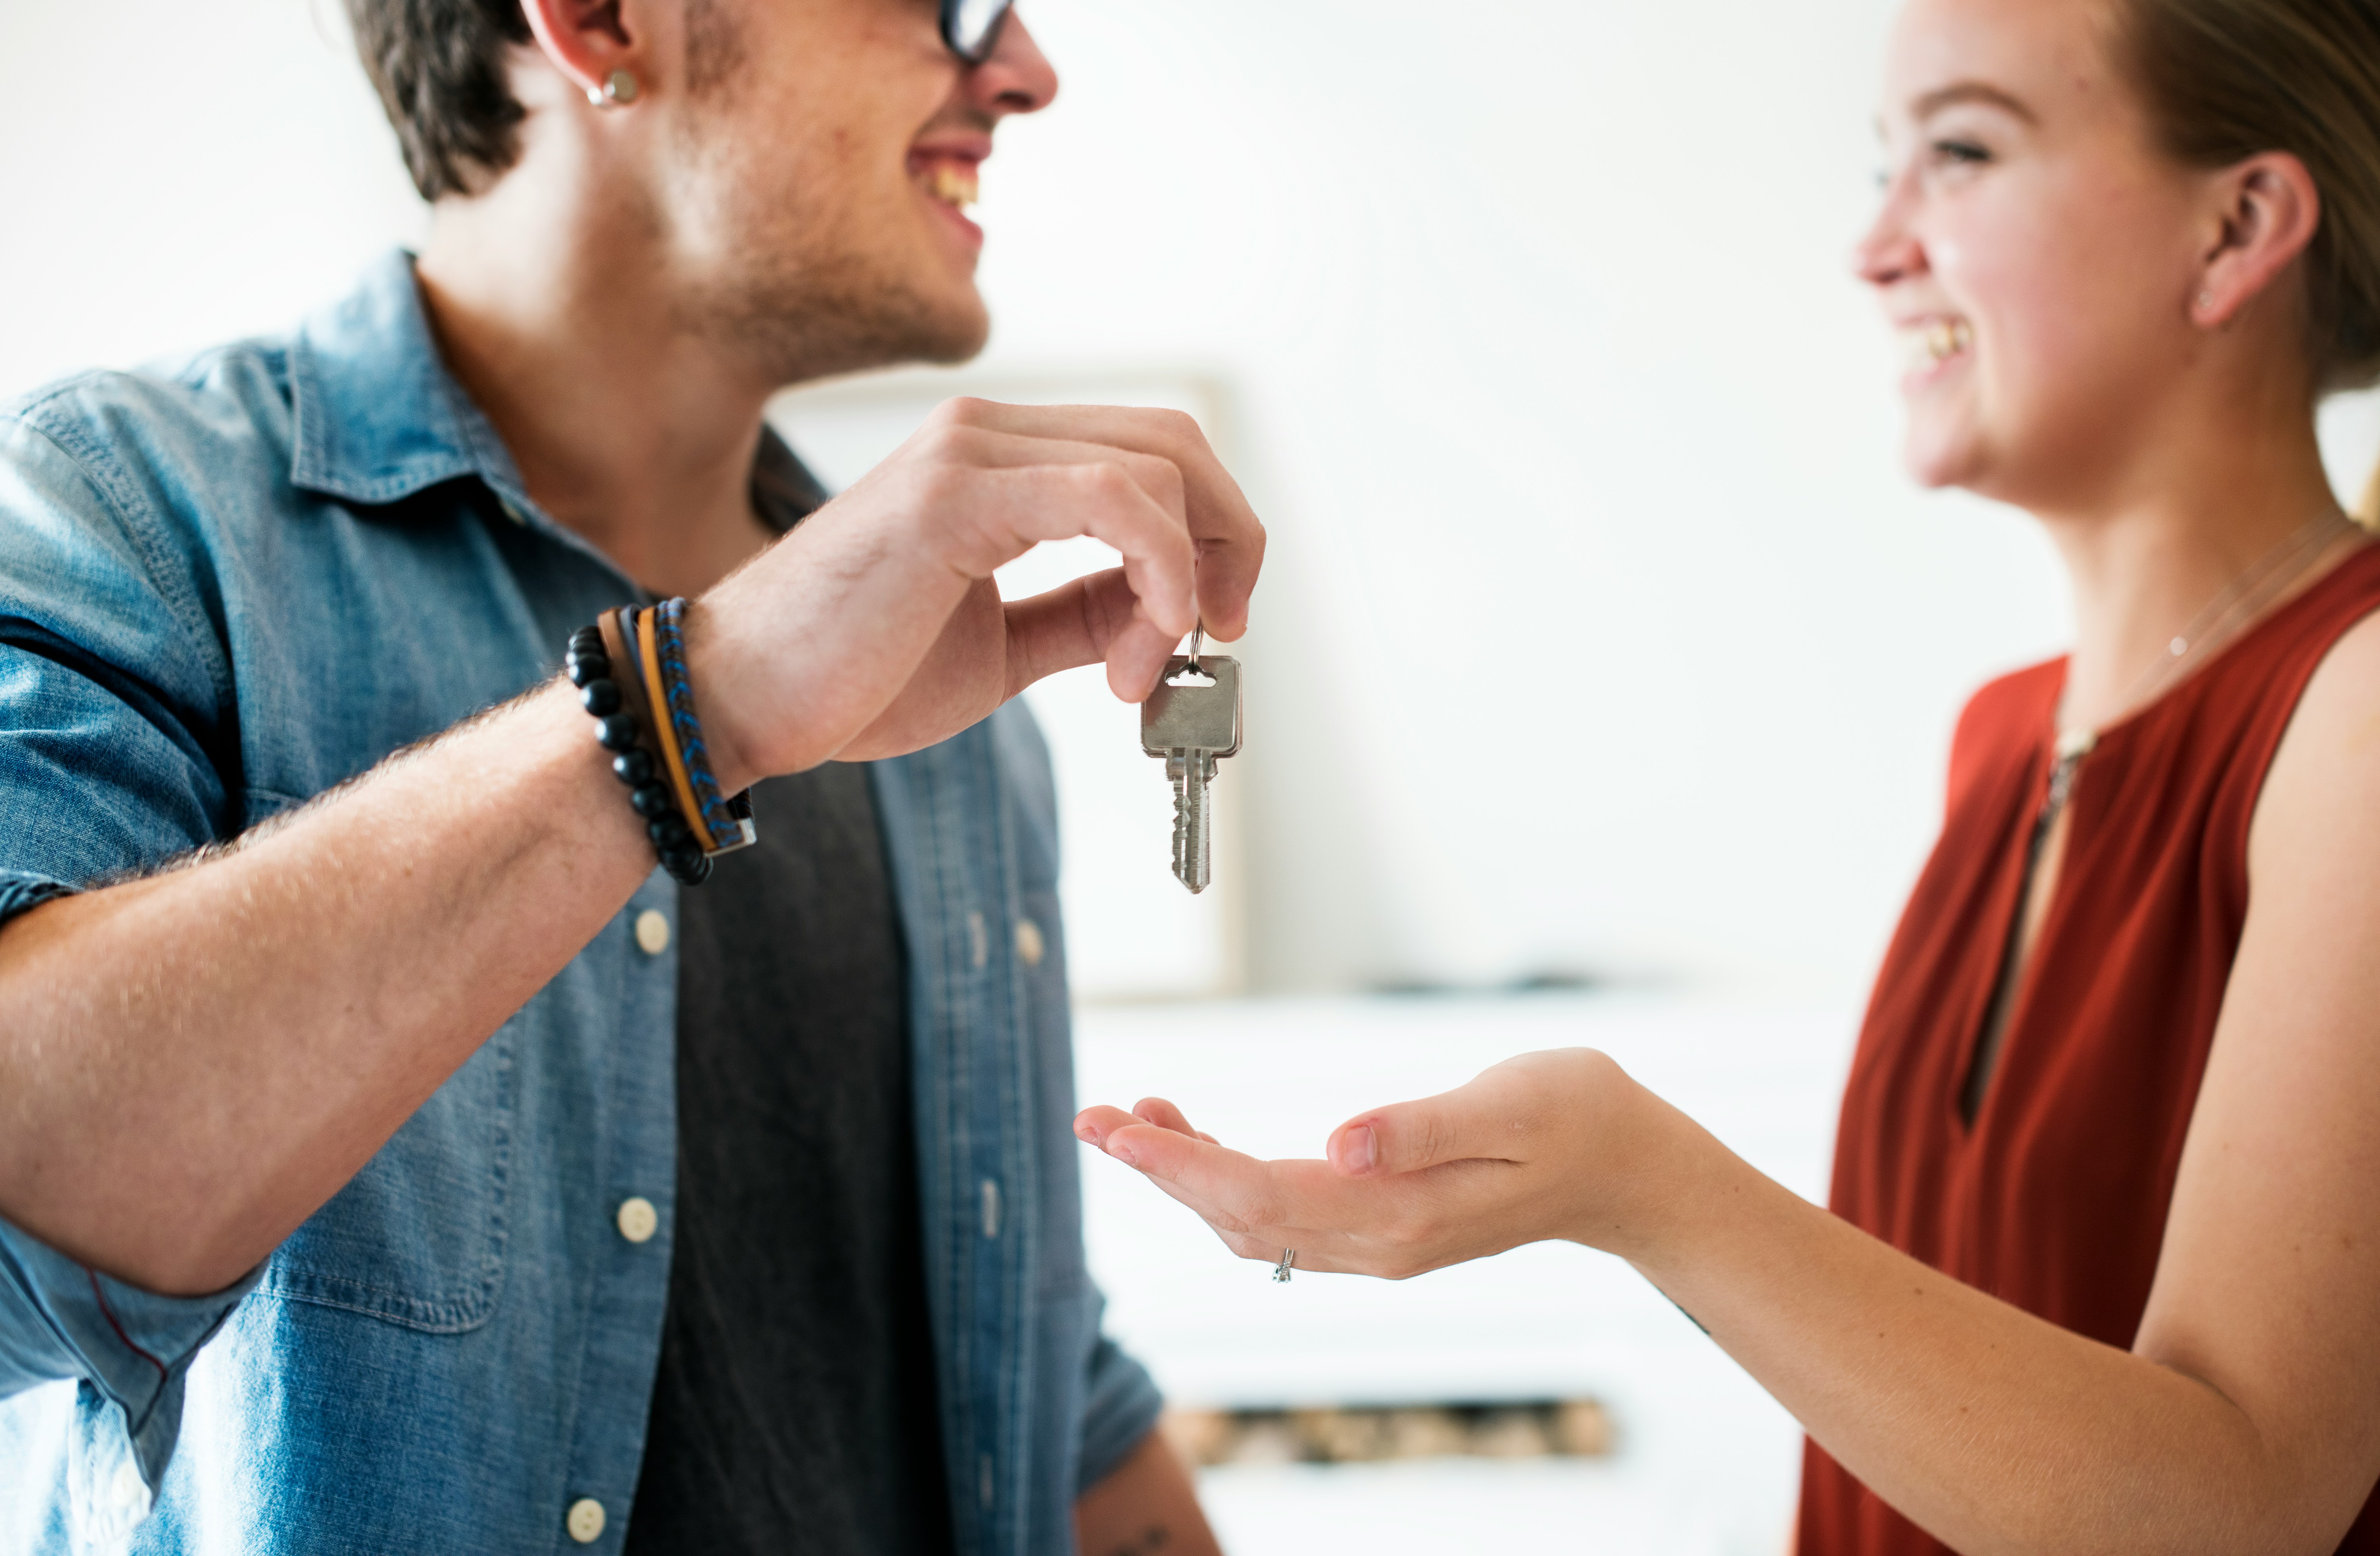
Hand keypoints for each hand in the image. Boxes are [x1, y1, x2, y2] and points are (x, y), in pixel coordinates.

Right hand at [690, 398, 1264, 784]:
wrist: (740, 700)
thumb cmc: (852, 676)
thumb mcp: (1003, 644)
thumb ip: (1081, 612)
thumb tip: (1160, 610)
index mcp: (994, 456)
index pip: (1150, 452)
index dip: (1213, 530)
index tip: (1214, 622)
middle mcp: (985, 432)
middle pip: (1171, 444)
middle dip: (1228, 540)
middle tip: (1218, 634)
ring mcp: (967, 452)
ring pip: (1152, 468)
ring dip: (1184, 580)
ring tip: (1142, 670)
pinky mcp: (953, 495)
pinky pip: (1109, 500)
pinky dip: (1157, 570)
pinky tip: (1139, 648)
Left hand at [1073, 1048, 1681, 1279]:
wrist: (1627, 1169)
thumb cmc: (1576, 1115)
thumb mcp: (1511, 1102)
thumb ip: (1421, 1126)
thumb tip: (1339, 1143)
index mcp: (1401, 1211)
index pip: (1263, 1194)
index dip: (1184, 1163)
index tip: (1121, 1128)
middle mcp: (1379, 1242)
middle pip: (1240, 1216)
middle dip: (1161, 1168)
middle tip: (1092, 1117)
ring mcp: (1379, 1244)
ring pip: (1253, 1223)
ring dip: (1186, 1176)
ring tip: (1131, 1119)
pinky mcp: (1383, 1229)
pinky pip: (1282, 1218)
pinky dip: (1227, 1182)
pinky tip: (1202, 1142)